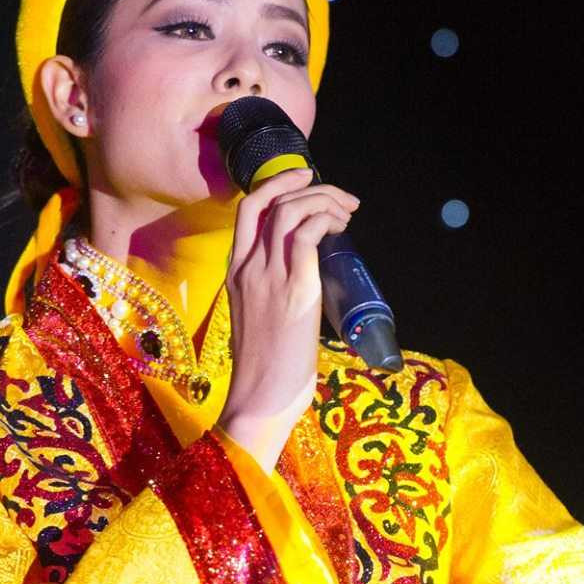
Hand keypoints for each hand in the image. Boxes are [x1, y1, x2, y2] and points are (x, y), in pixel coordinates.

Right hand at [216, 167, 359, 471]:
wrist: (259, 400)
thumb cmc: (266, 370)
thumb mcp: (263, 319)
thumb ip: (278, 292)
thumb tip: (312, 277)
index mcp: (236, 273)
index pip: (248, 211)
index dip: (278, 186)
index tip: (306, 182)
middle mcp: (247, 268)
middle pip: (266, 201)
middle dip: (304, 184)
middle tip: (339, 195)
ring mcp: (268, 277)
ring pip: (289, 212)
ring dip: (323, 202)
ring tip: (347, 213)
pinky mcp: (294, 291)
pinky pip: (307, 235)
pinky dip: (325, 221)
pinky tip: (340, 230)